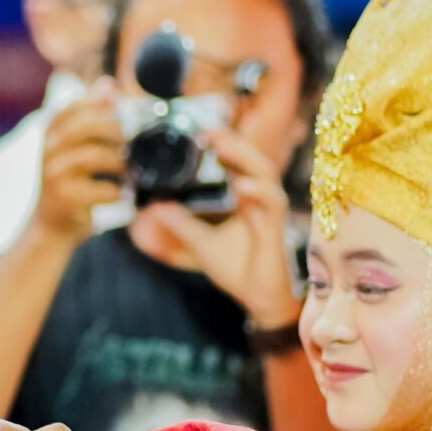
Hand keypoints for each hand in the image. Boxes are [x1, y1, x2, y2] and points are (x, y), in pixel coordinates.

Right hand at [31, 88, 127, 246]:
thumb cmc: (69, 184)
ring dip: (119, 161)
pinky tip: (122, 193)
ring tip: (130, 168)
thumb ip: (89, 118)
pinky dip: (118, 190)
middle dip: (114, 128)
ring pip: (93, 156)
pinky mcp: (66, 199)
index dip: (96, 100)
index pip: (71, 107)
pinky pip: (102, 188)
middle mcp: (49, 151)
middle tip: (131, 138)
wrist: (49, 227)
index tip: (117, 101)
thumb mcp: (72, 148)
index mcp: (50, 134)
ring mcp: (55, 175)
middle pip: (83, 127)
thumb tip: (109, 86)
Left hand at [128, 127, 297, 329]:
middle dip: (233, 142)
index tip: (201, 133)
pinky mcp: (276, 230)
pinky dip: (257, 192)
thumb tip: (155, 208)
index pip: (240, 163)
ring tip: (221, 146)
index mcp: (247, 199)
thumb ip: (182, 224)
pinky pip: (272, 204)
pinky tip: (240, 185)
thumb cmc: (240, 270)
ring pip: (265, 174)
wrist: (260, 299)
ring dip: (244, 157)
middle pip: (254, 160)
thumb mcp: (201, 244)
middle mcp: (261, 200)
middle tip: (209, 131)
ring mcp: (270, 213)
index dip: (224, 145)